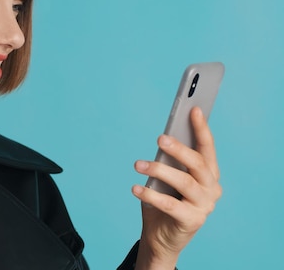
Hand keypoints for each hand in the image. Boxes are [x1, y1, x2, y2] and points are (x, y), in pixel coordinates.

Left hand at [131, 107, 221, 268]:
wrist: (161, 238)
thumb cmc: (164, 201)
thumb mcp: (167, 178)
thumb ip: (170, 162)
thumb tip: (163, 140)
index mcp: (209, 174)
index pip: (207, 148)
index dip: (202, 129)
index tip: (194, 110)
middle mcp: (212, 189)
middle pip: (198, 164)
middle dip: (179, 148)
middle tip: (159, 138)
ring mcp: (204, 206)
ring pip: (185, 182)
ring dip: (159, 170)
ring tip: (138, 164)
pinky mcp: (192, 221)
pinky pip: (170, 205)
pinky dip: (151, 195)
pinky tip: (136, 189)